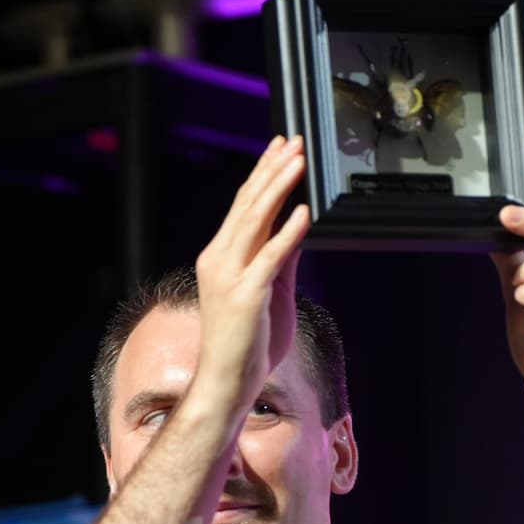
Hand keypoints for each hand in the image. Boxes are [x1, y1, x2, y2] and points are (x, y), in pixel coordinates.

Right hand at [191, 135, 310, 418]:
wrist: (228, 381)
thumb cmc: (248, 344)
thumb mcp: (270, 291)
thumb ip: (281, 258)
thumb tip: (298, 227)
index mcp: (221, 257)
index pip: (243, 205)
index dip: (262, 173)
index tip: (279, 147)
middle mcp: (220, 260)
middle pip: (248, 205)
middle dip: (272, 170)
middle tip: (293, 142)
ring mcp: (230, 276)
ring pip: (255, 221)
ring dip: (278, 188)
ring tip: (297, 162)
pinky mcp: (246, 294)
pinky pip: (269, 256)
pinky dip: (287, 232)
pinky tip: (303, 212)